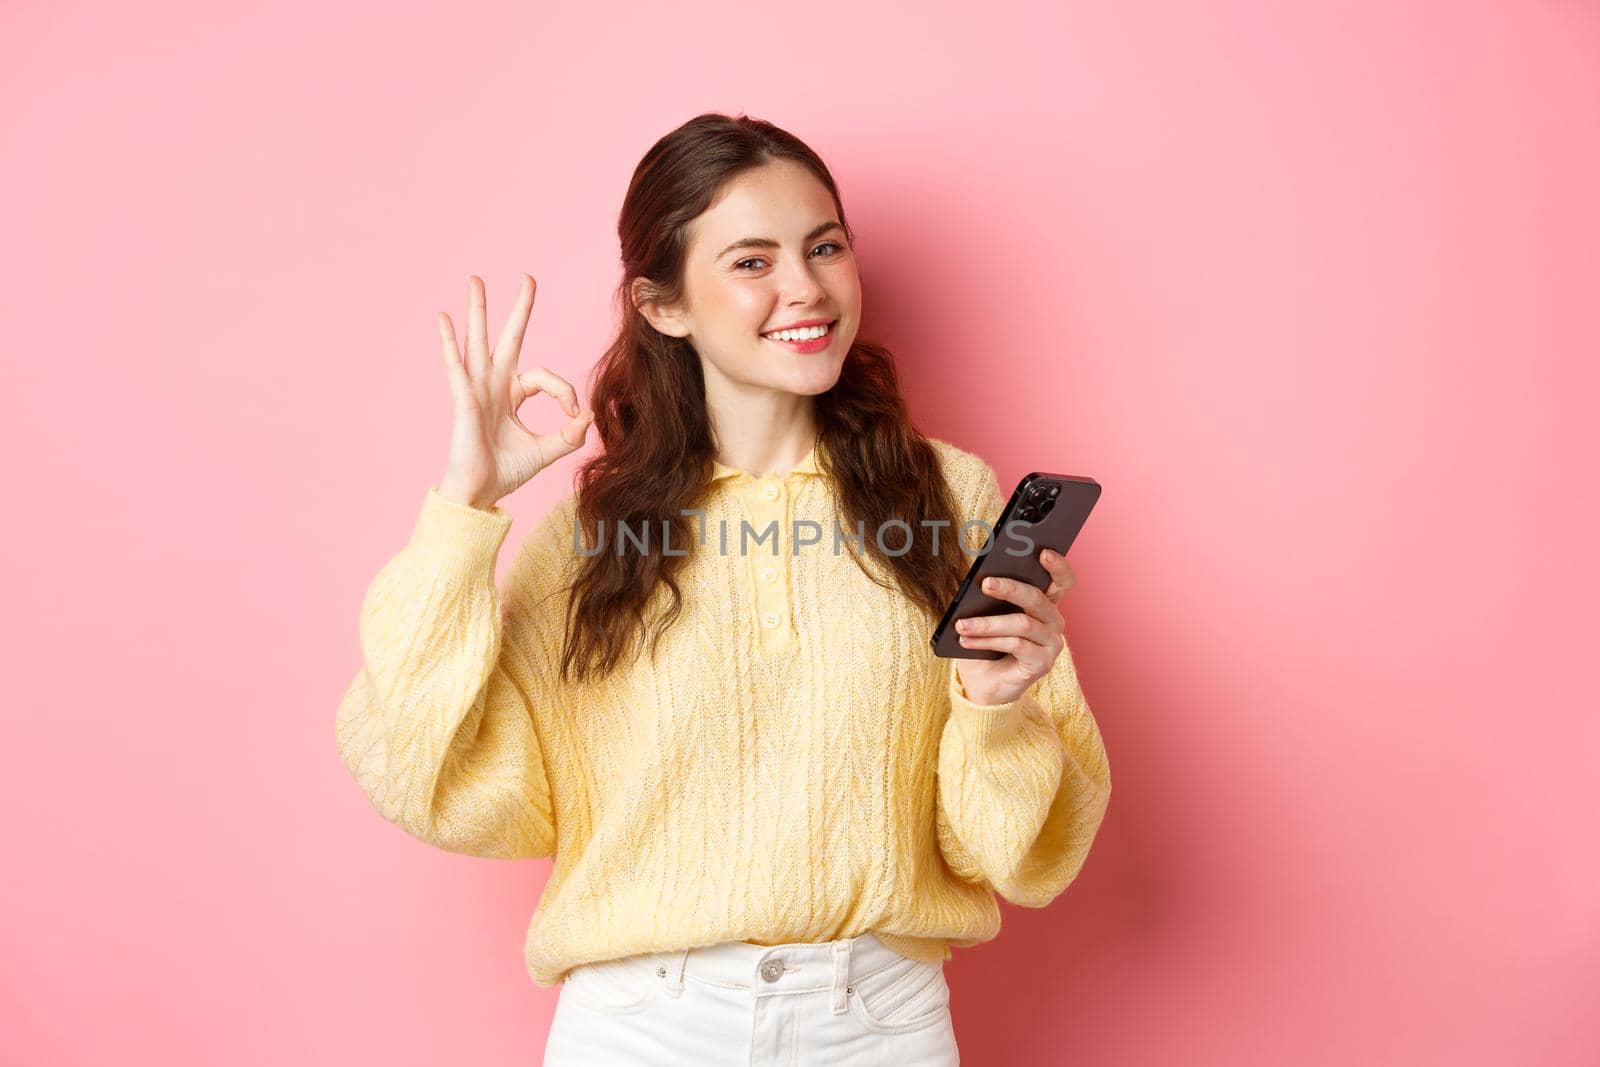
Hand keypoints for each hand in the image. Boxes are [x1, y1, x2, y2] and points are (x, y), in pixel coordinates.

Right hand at [435, 274, 594, 509]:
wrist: (480, 491)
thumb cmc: (507, 472)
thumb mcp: (547, 451)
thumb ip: (569, 435)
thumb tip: (588, 415)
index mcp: (513, 395)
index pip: (546, 378)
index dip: (564, 393)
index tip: (573, 416)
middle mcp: (495, 385)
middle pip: (509, 338)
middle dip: (519, 309)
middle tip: (528, 278)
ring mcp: (477, 388)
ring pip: (479, 341)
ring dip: (478, 310)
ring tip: (476, 279)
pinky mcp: (463, 398)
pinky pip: (455, 365)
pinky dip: (448, 342)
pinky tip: (442, 318)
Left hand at [953, 548, 1076, 705]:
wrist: (983, 685)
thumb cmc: (985, 645)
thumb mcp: (985, 616)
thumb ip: (990, 597)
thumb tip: (982, 578)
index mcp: (1044, 604)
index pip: (1062, 581)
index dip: (1058, 566)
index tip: (1043, 552)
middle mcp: (1054, 622)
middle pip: (1037, 598)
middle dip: (1010, 588)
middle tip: (985, 583)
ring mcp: (1052, 643)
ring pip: (1022, 623)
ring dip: (987, 623)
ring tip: (961, 624)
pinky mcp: (1042, 663)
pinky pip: (1016, 645)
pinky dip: (988, 641)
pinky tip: (967, 640)